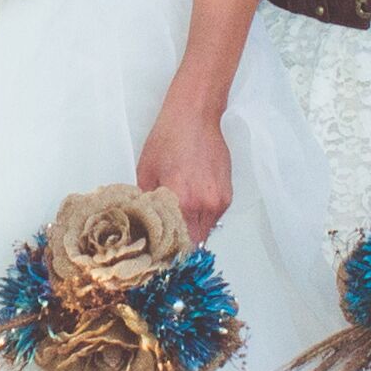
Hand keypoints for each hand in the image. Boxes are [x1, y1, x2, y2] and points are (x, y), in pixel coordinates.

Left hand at [135, 99, 234, 241]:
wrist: (195, 117)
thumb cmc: (170, 138)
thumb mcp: (146, 172)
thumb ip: (146, 203)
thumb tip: (143, 224)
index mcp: (181, 200)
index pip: (177, 244)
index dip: (167, 251)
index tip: (160, 253)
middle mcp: (203, 204)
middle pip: (193, 242)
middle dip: (180, 243)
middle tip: (167, 239)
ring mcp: (219, 200)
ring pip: (205, 230)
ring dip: (192, 229)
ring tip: (178, 217)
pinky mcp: (227, 194)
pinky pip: (214, 216)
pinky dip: (203, 215)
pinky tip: (192, 201)